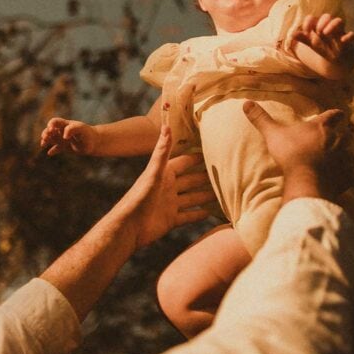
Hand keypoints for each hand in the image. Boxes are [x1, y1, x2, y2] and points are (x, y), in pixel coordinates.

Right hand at [40, 117, 99, 155]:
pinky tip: (49, 153)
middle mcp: (63, 131)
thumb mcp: (81, 129)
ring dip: (46, 141)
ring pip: (51, 139)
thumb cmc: (88, 133)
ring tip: (43, 145)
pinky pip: (56, 148)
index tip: (51, 130)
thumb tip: (64, 137)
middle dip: (46, 133)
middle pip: (50, 130)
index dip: (50, 125)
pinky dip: (52, 151)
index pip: (54, 121)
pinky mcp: (65, 147)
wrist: (95, 142)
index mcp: (66, 124)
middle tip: (45, 138)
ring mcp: (63, 139)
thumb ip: (72, 129)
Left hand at [117, 125, 214, 247]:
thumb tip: (166, 126)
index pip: (184, 162)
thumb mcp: (153, 172)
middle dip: (206, 177)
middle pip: (191, 180)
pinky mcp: (171, 220)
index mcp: (164, 174)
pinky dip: (199, 214)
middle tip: (225, 173)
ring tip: (223, 193)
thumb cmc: (139, 197)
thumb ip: (162, 151)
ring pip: (192, 198)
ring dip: (206, 196)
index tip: (213, 151)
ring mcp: (170, 204)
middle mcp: (168, 187)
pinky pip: (189, 216)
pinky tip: (211, 213)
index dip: (197, 157)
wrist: (128, 227)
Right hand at [242, 100, 350, 201]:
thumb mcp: (273, 134)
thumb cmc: (291, 153)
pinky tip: (350, 181)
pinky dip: (352, 177)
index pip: (333, 115)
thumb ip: (261, 119)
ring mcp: (343, 158)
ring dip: (349, 156)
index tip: (341, 114)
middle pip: (347, 134)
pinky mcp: (346, 176)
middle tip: (345, 137)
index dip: (336, 114)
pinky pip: (353, 176)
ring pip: (352, 154)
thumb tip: (246, 103)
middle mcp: (336, 140)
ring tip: (346, 159)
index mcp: (321, 127)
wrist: (306, 178)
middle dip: (346, 136)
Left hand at [288, 13, 353, 79]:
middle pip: (327, 16)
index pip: (313, 18)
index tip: (305, 31)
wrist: (339, 58)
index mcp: (319, 26)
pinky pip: (351, 35)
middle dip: (321, 22)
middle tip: (317, 31)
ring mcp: (339, 32)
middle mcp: (329, 27)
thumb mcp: (312, 44)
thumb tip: (291, 34)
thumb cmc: (324, 48)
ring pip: (339, 21)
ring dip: (332, 25)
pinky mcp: (348, 40)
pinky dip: (348, 36)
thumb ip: (303, 39)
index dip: (308, 22)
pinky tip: (342, 40)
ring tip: (325, 33)